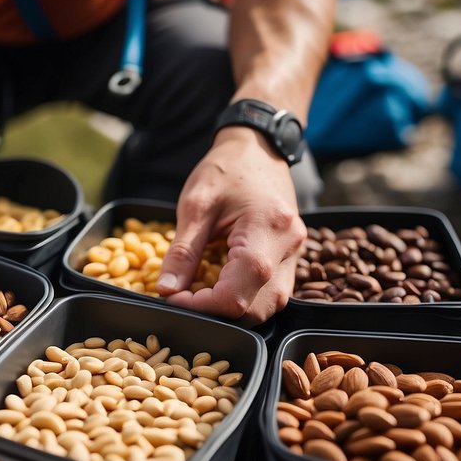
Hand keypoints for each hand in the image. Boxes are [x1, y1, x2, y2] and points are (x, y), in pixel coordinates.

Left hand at [156, 128, 306, 323]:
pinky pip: (271, 294)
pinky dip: (244, 298)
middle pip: (257, 309)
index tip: (173, 298)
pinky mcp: (291, 259)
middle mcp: (290, 249)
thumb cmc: (227, 169)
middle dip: (216, 313)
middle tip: (184, 297)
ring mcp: (295, 256)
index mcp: (268, 231)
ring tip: (201, 291)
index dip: (201, 306)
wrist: (258, 148)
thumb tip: (166, 290)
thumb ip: (182, 252)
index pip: (236, 294)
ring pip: (268, 307)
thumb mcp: (196, 205)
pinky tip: (220, 284)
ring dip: (231, 310)